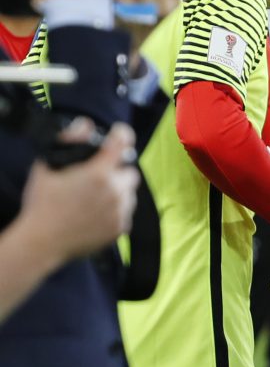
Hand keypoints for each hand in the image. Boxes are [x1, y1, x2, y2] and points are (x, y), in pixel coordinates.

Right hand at [23, 120, 139, 263]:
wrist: (42, 242)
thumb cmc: (42, 204)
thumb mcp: (47, 166)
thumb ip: (69, 140)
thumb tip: (86, 124)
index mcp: (99, 173)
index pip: (122, 143)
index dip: (121, 134)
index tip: (118, 133)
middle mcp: (115, 191)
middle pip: (130, 173)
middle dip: (118, 172)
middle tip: (98, 177)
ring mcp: (120, 211)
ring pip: (130, 194)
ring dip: (119, 192)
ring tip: (95, 198)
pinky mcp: (121, 228)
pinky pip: (126, 213)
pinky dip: (116, 211)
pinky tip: (96, 213)